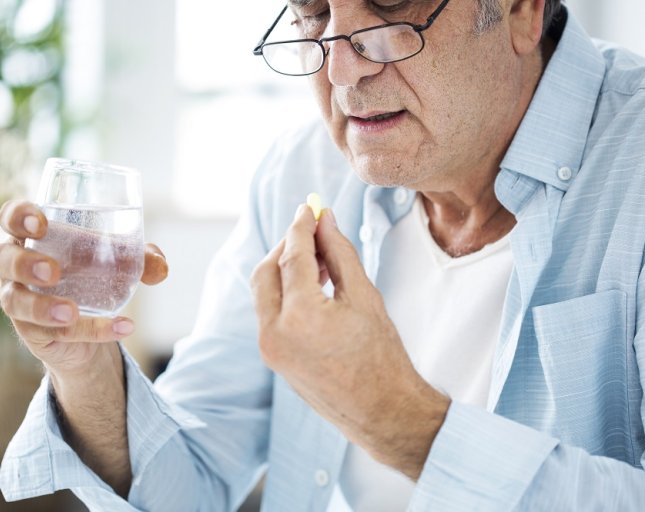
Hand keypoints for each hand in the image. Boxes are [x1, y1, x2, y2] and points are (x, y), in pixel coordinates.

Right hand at [0, 200, 168, 376]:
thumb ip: (142, 258)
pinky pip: (53, 332)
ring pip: (15, 302)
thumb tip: (161, 268)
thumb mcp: (121, 261)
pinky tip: (122, 327)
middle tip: (53, 271)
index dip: (18, 216)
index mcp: (33, 237)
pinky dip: (91, 330)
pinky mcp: (32, 331)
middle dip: (23, 262)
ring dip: (42, 307)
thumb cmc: (96, 274)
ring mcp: (19, 299)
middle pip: (0, 259)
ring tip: (71, 312)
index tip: (41, 222)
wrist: (92, 324)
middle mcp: (16, 267)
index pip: (10, 218)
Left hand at [251, 205, 449, 478]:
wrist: (381, 410)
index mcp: (301, 316)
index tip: (309, 208)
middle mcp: (275, 333)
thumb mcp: (364, 296)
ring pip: (262, 292)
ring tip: (314, 258)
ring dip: (281, 269)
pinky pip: (268, 313)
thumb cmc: (381, 356)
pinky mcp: (272, 358)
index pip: (292, 256)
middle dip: (285, 246)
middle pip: (265, 272)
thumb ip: (339, 253)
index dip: (300, 227)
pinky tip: (308, 286)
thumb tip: (325, 220)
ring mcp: (269, 348)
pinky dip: (282, 293)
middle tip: (310, 232)